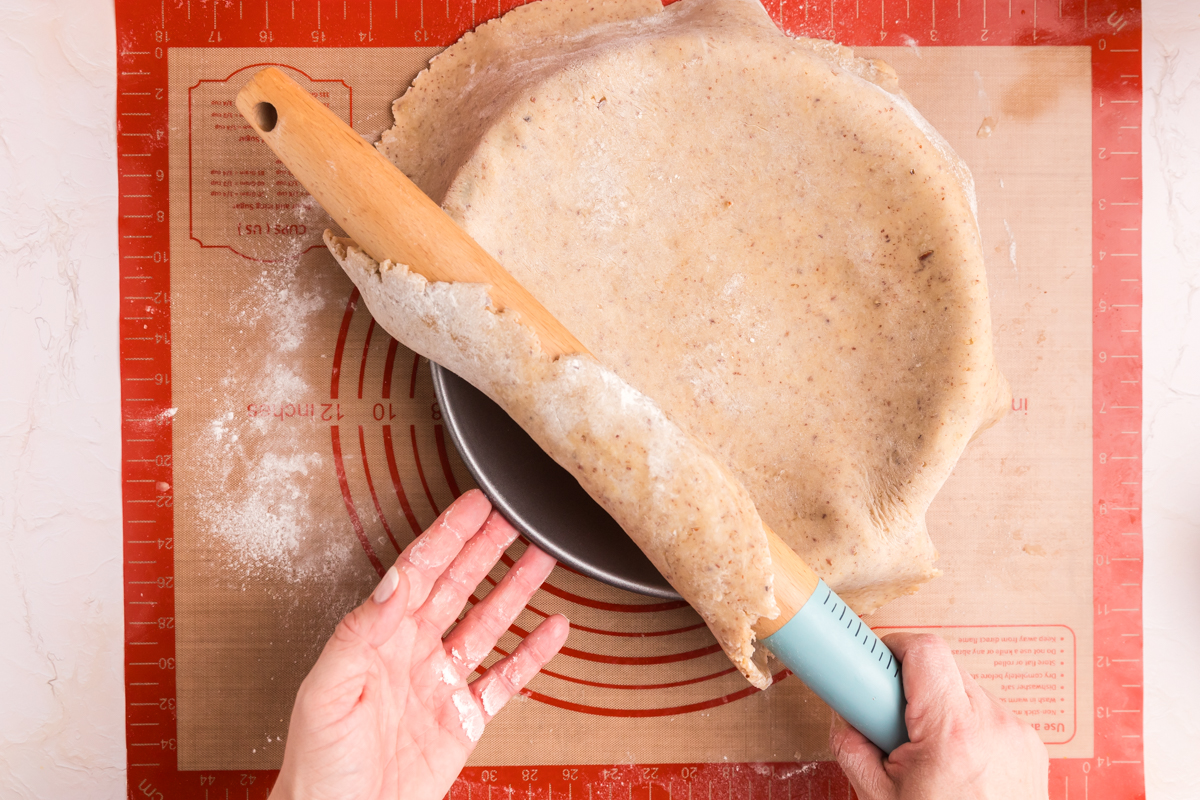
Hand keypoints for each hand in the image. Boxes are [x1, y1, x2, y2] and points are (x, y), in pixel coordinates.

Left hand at [270, 489, 569, 799]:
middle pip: (457, 586)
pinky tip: (553, 629)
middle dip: (485, 548)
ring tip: (542, 556)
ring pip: (487, 623)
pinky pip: (506, 679)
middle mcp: (412, 653)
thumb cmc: (317, 765)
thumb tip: (393, 582)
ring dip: (515, 589)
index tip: (473, 506)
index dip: (447, 536)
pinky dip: (532, 654)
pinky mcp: (464, 720)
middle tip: (514, 515)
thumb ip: (360, 631)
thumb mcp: (327, 691)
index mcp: (377, 639)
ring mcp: (441, 684)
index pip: (418, 573)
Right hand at [830, 633, 1048, 799]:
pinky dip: (966, 729)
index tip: (873, 663)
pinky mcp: (1031, 745)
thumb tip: (843, 714)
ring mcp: (1018, 733)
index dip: (893, 647)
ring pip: (966, 691)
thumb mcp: (879, 798)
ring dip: (940, 710)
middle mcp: (993, 724)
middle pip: (943, 669)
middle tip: (892, 724)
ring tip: (928, 756)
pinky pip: (988, 715)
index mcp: (953, 732)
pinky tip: (956, 766)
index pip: (924, 651)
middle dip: (911, 687)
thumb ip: (852, 747)